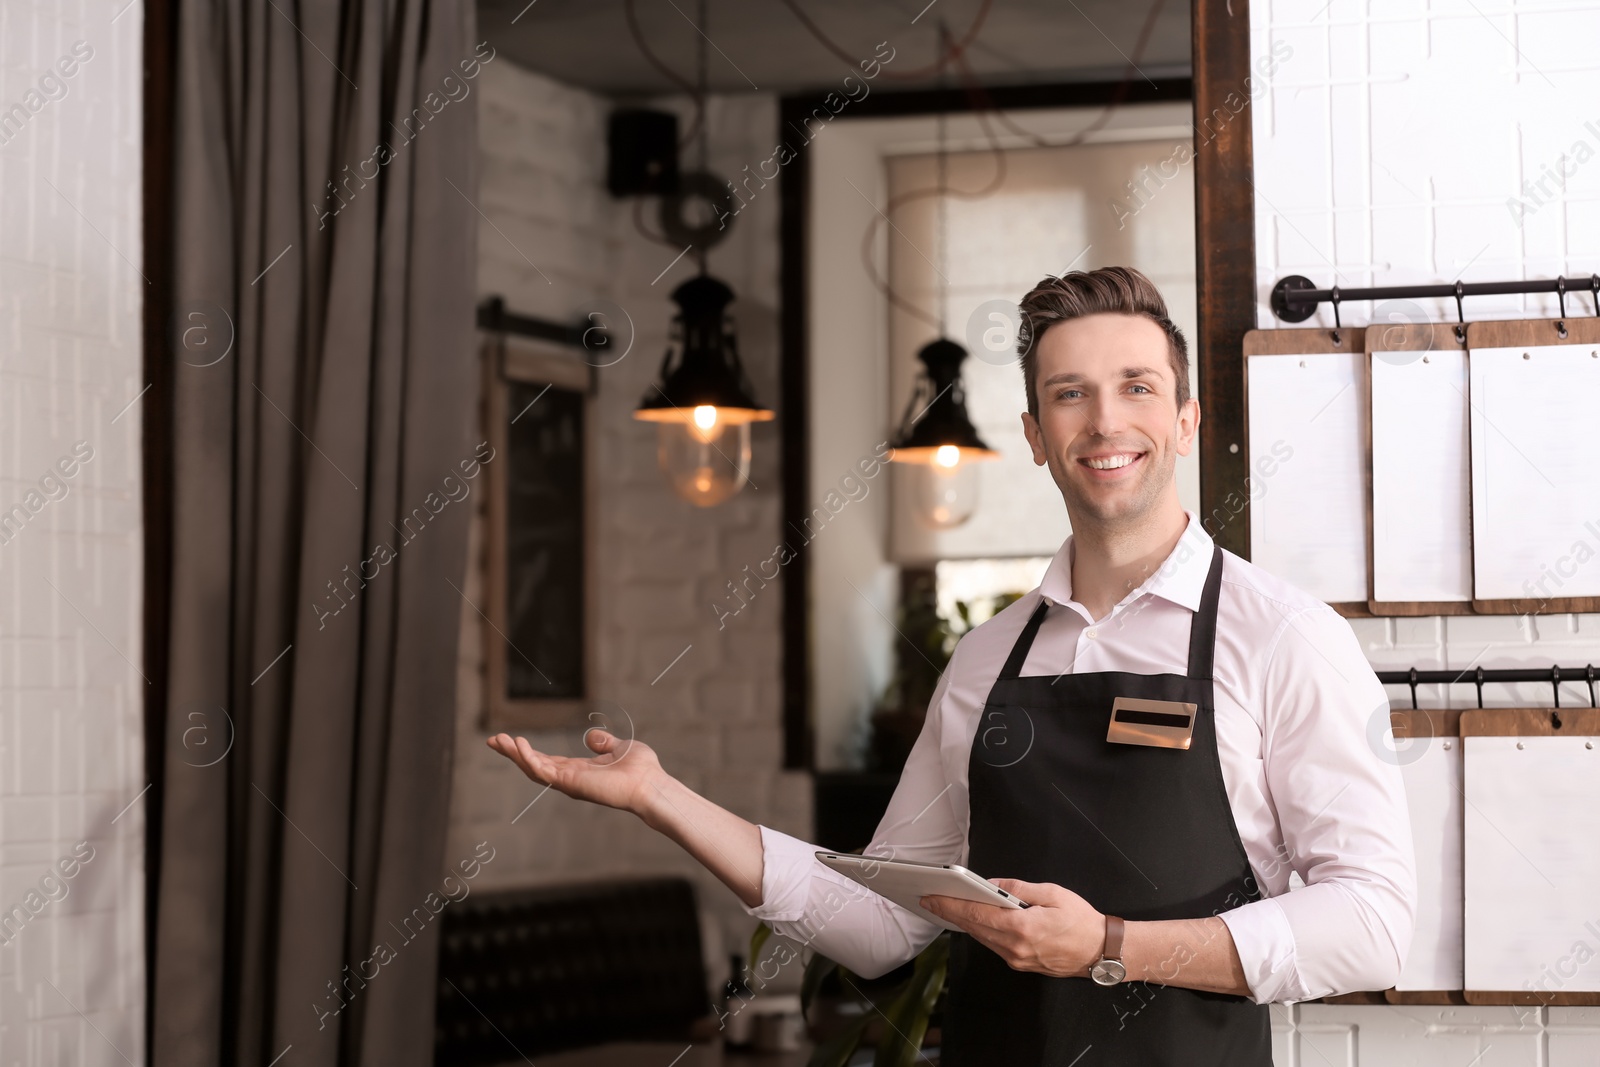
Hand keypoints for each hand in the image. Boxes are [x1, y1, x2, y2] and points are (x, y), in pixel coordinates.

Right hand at [487, 729, 665, 816]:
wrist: (651, 783)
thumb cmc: (641, 769)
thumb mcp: (619, 748)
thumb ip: (604, 743)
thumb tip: (591, 736)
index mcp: (578, 770)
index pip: (546, 761)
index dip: (528, 752)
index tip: (510, 740)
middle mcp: (570, 778)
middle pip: (533, 766)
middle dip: (513, 754)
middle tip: (493, 740)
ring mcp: (569, 782)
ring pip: (533, 770)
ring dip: (515, 755)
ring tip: (498, 741)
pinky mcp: (571, 783)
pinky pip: (543, 771)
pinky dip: (529, 759)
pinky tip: (518, 746)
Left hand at [920, 879, 1104, 978]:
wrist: (1100, 952)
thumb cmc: (1081, 920)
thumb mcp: (1052, 894)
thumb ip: (1018, 889)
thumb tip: (991, 885)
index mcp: (1022, 928)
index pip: (977, 914)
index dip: (951, 905)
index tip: (932, 897)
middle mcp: (1015, 947)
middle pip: (974, 927)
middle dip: (950, 912)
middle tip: (930, 899)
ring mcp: (1017, 959)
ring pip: (982, 938)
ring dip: (964, 922)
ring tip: (947, 906)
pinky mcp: (1021, 964)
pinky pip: (994, 945)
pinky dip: (981, 931)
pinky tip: (974, 920)